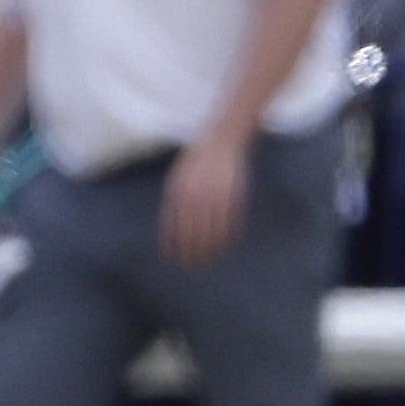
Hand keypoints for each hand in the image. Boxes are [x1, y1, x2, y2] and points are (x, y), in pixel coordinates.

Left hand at [162, 133, 249, 266]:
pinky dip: (227, 235)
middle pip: (191, 231)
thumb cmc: (197, 161)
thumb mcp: (178, 177)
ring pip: (211, 229)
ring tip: (207, 260)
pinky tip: (225, 245)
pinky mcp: (232, 195)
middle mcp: (194, 196)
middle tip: (190, 266)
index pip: (172, 225)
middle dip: (191, 251)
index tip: (172, 258)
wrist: (221, 139)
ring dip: (209, 247)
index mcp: (177, 192)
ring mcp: (214, 196)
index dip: (173, 244)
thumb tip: (172, 226)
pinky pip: (229, 221)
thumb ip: (175, 200)